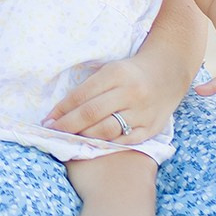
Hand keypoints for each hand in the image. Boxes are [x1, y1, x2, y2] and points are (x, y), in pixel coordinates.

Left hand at [44, 50, 189, 144]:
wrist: (168, 73)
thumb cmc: (131, 72)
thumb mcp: (110, 70)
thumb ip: (89, 88)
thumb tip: (60, 111)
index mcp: (117, 74)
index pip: (82, 94)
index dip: (62, 109)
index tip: (47, 119)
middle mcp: (131, 92)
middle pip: (92, 113)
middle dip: (68, 125)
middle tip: (53, 132)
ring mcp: (143, 112)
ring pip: (107, 130)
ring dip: (84, 137)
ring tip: (71, 139)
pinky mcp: (152, 128)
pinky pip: (125, 141)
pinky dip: (107, 144)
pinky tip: (94, 146)